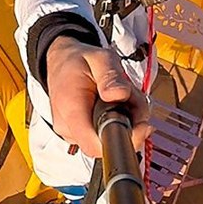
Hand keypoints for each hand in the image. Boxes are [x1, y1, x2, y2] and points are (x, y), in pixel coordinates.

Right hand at [45, 36, 151, 157]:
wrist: (61, 63)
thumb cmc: (78, 61)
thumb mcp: (100, 58)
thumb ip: (111, 76)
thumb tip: (120, 94)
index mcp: (71, 108)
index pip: (97, 145)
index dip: (124, 138)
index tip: (141, 123)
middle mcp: (68, 126)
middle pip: (108, 142)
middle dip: (131, 124)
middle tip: (133, 99)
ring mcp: (73, 133)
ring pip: (109, 138)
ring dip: (126, 120)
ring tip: (123, 97)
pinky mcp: (80, 134)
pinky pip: (104, 134)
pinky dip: (117, 121)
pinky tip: (116, 104)